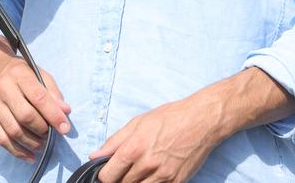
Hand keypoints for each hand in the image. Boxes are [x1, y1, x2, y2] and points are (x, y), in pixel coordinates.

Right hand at [0, 34, 70, 161]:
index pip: (38, 97)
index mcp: (19, 73)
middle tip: (51, 135)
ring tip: (42, 145)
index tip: (65, 128)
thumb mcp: (37, 72)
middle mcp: (2, 87)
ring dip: (32, 143)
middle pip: (25, 116)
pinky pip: (1, 139)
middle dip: (42, 130)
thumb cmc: (18, 72)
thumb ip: (51, 91)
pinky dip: (17, 151)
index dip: (53, 115)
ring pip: (13, 130)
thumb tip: (65, 112)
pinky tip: (29, 155)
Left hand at [89, 67, 294, 181]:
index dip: (103, 176)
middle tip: (121, 171)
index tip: (104, 173)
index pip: (108, 175)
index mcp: (134, 147)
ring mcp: (162, 176)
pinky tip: (150, 175)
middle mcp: (147, 165)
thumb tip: (95, 155)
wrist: (200, 122)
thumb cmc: (167, 118)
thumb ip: (114, 141)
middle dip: (117, 180)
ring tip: (137, 171)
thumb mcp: (137, 123)